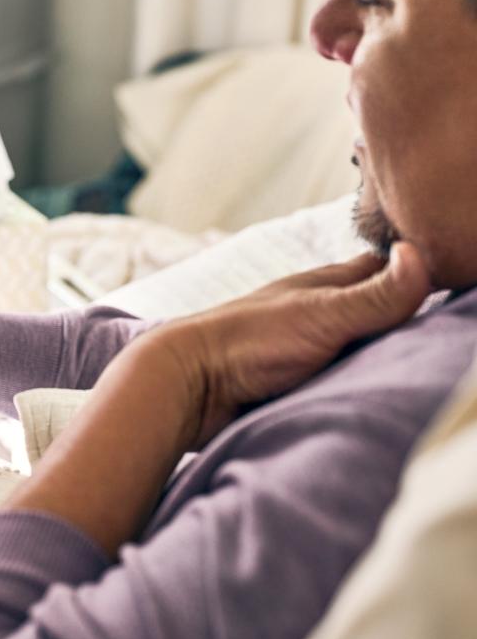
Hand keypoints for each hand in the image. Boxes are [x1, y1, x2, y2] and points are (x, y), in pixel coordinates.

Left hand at [121, 243, 430, 450]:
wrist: (190, 385)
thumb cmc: (250, 342)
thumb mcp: (321, 316)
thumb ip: (373, 296)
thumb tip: (421, 253)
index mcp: (322, 286)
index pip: (377, 269)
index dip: (411, 269)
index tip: (448, 277)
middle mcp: (312, 310)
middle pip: (367, 304)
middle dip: (399, 310)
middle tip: (439, 326)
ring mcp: (301, 343)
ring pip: (352, 340)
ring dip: (377, 347)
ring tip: (414, 359)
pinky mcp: (290, 378)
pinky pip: (334, 372)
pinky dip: (354, 374)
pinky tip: (369, 385)